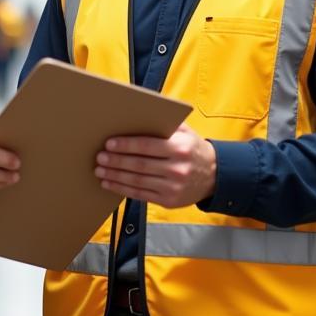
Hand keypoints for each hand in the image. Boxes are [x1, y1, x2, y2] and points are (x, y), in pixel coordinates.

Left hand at [94, 123, 215, 207]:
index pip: (147, 146)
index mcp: (180, 148)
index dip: (126, 145)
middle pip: (139, 165)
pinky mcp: (169, 201)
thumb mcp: (185, 132)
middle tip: (100, 157)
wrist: (215, 175)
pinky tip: (110, 183)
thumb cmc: (193, 149)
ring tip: (100, 170)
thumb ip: (165, 124)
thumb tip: (136, 115)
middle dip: (116, 161)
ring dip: (115, 176)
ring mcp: (173, 187)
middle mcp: (177, 169)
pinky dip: (122, 189)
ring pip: (138, 181)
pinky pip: (141, 195)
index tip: (109, 144)